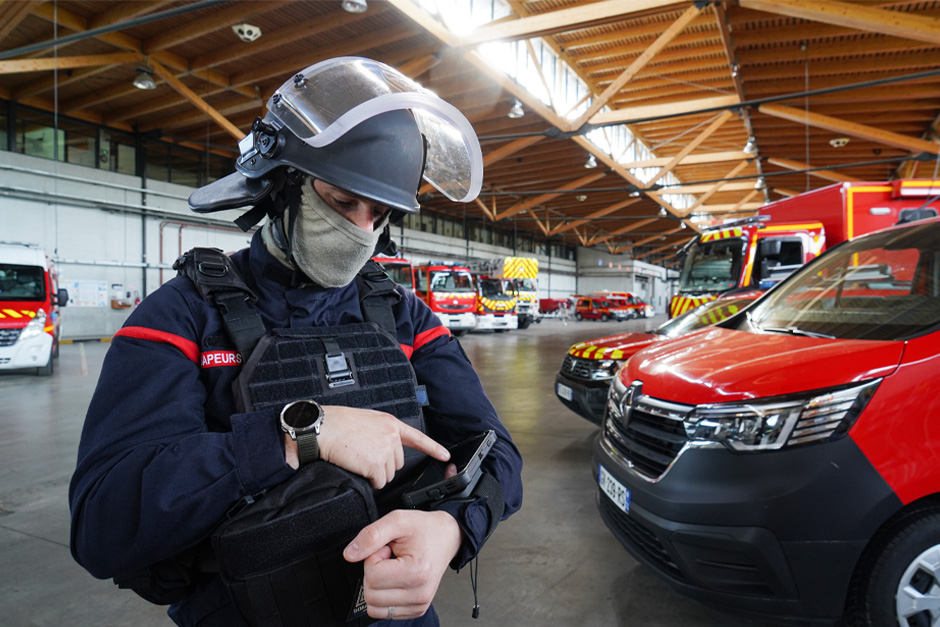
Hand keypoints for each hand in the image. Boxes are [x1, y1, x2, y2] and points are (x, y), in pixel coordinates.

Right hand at [283, 405, 448, 488]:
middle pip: (397, 463)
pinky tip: (358, 469)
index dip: (433, 448)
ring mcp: (385, 450)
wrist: (321, 428)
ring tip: (358, 460)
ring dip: (375, 474)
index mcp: (390, 423)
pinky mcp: (376, 464)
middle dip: (383, 465)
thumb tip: (383, 449)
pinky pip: (378, 482)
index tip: (445, 455)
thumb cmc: (336, 424)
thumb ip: (380, 432)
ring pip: (387, 474)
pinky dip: (369, 481)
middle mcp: (391, 436)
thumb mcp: (365, 420)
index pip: (418, 437)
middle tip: (364, 457)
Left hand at [343, 509, 461, 620]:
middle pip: (370, 594)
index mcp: (417, 572)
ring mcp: (419, 605)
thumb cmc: (423, 528)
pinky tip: (396, 579)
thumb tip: (349, 555)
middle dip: (373, 573)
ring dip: (377, 586)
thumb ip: (371, 535)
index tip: (386, 549)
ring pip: (374, 607)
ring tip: (393, 568)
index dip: (373, 558)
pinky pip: (383, 612)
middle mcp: (420, 594)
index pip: (373, 576)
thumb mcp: (397, 520)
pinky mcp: (416, 610)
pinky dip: (383, 596)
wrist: (446, 537)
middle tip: (389, 557)